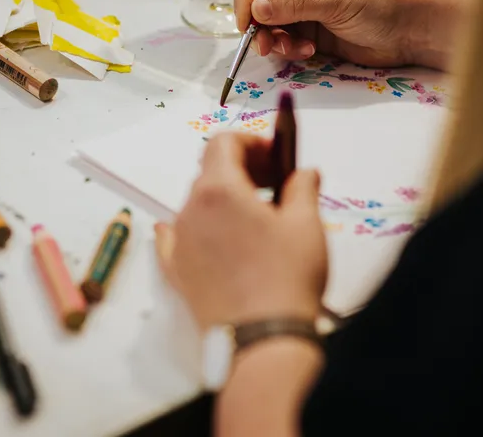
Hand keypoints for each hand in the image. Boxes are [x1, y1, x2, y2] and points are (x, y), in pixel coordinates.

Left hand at [155, 133, 326, 329]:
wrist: (262, 340)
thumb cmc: (286, 279)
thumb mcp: (306, 224)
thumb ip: (302, 187)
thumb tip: (304, 173)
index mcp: (219, 190)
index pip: (223, 143)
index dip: (250, 142)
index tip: (273, 154)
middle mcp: (190, 211)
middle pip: (210, 173)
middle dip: (242, 170)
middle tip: (274, 183)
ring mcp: (179, 243)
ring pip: (197, 205)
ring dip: (224, 201)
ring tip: (257, 219)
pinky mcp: (177, 272)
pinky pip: (176, 239)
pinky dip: (193, 228)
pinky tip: (203, 231)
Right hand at [235, 0, 477, 69]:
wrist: (414, 30)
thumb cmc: (384, 0)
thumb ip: (294, 3)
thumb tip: (257, 9)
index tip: (246, 20)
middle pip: (262, 0)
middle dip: (260, 24)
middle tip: (264, 45)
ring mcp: (307, 6)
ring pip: (272, 25)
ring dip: (276, 40)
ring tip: (294, 50)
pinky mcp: (313, 31)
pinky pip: (286, 41)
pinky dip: (290, 50)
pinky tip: (308, 52)